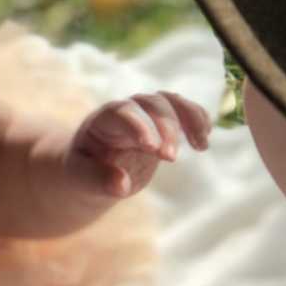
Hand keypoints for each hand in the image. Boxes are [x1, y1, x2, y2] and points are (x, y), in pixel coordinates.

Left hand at [67, 91, 210, 198]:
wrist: (92, 170)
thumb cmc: (82, 173)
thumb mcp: (81, 179)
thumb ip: (97, 180)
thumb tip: (121, 185)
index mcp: (102, 120)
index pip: (121, 113)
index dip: (138, 126)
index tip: (152, 148)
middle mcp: (126, 111)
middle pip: (150, 104)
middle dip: (166, 128)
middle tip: (170, 158)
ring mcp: (146, 115)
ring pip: (171, 101)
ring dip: (190, 117)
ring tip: (202, 145)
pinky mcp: (162, 125)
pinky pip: (183, 111)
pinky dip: (198, 120)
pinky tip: (204, 142)